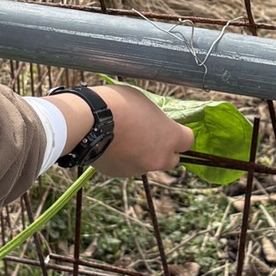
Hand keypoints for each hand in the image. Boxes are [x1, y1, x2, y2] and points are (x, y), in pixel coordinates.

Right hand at [48, 86, 192, 177]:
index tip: (170, 127)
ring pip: (147, 163)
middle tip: (150, 135)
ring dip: (142, 154)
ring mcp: (138, 168)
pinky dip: (124, 159)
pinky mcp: (120, 174)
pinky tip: (112, 144)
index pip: (188, 141)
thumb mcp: (143, 102)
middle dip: (164, 149)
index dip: (179, 133)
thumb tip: (154, 123)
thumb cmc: (118, 103)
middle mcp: (158, 158)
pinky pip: (128, 166)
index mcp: (169, 137)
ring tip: (125, 138)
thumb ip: (155, 117)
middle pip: (171, 159)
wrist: (87, 121)